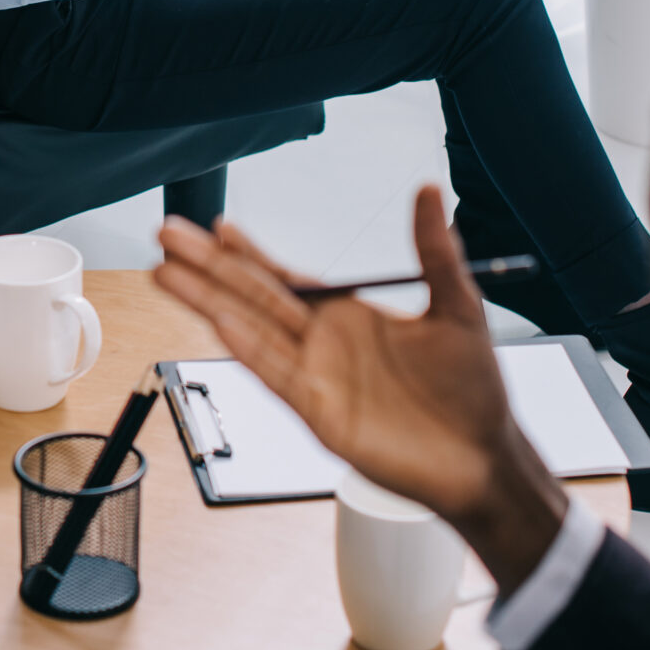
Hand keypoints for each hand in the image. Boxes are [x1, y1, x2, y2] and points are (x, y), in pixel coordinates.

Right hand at [154, 188, 567, 595]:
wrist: (484, 459)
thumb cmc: (473, 391)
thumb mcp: (457, 306)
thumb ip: (435, 251)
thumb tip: (430, 190)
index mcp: (348, 316)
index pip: (286, 277)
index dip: (250, 251)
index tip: (217, 225)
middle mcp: (322, 344)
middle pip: (253, 295)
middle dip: (207, 264)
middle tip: (165, 233)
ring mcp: (315, 377)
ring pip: (250, 328)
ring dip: (207, 300)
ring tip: (165, 273)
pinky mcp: (319, 411)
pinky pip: (275, 372)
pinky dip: (247, 346)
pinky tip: (219, 320)